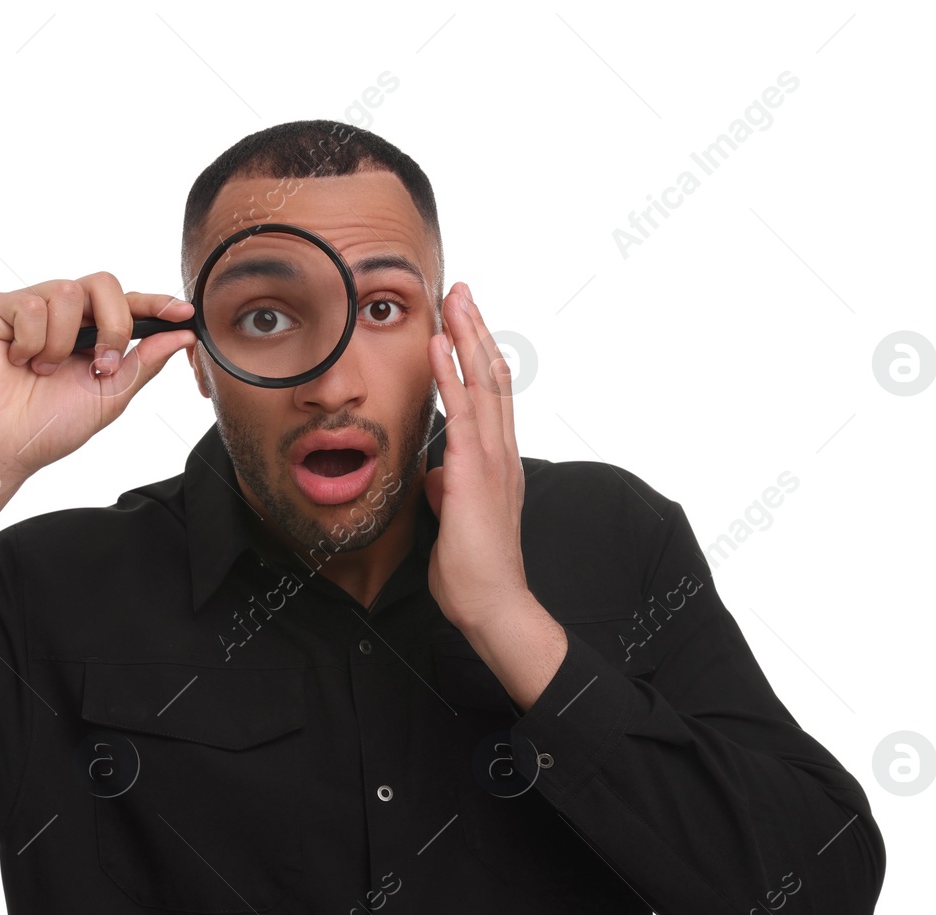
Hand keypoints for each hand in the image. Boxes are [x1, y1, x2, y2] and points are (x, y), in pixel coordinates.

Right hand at [0, 274, 195, 482]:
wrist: (2, 448)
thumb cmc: (49, 426)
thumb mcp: (111, 396)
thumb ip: (144, 362)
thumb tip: (183, 337)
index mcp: (91, 332)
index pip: (128, 303)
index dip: (156, 303)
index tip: (183, 312)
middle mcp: (62, 314)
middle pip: (103, 283)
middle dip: (114, 324)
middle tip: (101, 366)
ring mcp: (28, 307)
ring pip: (67, 292)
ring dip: (63, 343)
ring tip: (43, 371)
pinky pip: (30, 305)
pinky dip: (31, 341)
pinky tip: (18, 362)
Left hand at [423, 281, 530, 632]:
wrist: (492, 604)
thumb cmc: (472, 570)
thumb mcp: (451, 518)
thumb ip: (446, 488)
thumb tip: (433, 472)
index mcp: (498, 461)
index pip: (491, 394)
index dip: (478, 353)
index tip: (464, 320)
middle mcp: (502, 452)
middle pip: (493, 375)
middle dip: (476, 329)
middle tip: (462, 289)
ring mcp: (492, 459)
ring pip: (484, 382)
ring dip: (466, 336)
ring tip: (454, 298)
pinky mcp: (475, 472)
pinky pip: (462, 411)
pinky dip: (450, 373)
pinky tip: (438, 343)